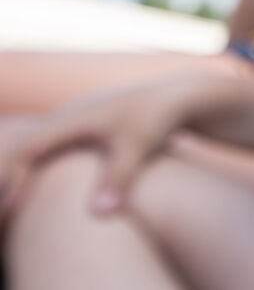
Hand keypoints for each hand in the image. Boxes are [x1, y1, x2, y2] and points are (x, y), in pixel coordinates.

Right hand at [0, 76, 197, 220]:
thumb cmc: (159, 118)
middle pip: (27, 147)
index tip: (8, 209)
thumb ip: (119, 178)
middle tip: (5, 213)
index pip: (29, 150)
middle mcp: (69, 114)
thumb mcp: (139, 146)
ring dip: (26, 173)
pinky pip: (53, 146)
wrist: (180, 95)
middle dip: (12, 178)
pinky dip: (42, 166)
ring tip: (15, 209)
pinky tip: (42, 190)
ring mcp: (77, 117)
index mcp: (73, 117)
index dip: (14, 179)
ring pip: (39, 146)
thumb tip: (99, 215)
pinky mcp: (87, 124)